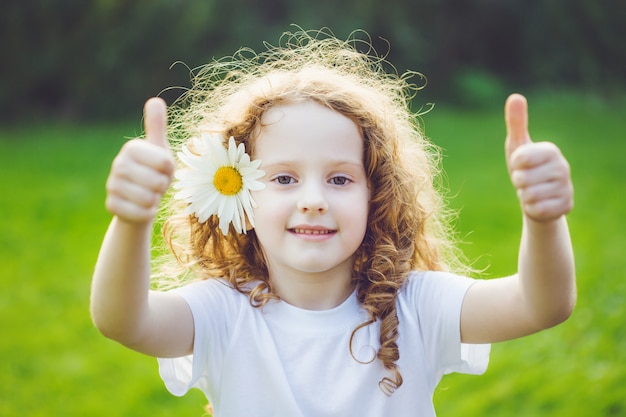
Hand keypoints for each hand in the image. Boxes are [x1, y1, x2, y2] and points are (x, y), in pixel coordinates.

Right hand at [105, 98, 174, 222]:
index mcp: (132, 148)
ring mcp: (112, 185)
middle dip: (163, 187)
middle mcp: (119, 164)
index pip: (166, 163)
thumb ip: (157, 126)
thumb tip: (155, 100)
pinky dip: (147, 213)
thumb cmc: (154, 171)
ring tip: (149, 195)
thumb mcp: (160, 149)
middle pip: (158, 182)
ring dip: (155, 201)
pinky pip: (140, 213)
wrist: (139, 200)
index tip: (162, 169)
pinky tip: (141, 207)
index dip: (170, 170)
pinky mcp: (111, 205)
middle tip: (155, 184)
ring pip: (149, 199)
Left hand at [505, 94, 572, 221]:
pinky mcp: (566, 206)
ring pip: (529, 196)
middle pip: (522, 179)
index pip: (520, 158)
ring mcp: (566, 187)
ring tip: (532, 191)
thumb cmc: (525, 168)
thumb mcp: (517, 146)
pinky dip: (532, 209)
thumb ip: (516, 123)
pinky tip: (538, 203)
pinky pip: (537, 210)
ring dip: (524, 196)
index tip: (521, 165)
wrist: (538, 197)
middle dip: (518, 183)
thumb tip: (515, 96)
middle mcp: (563, 167)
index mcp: (551, 150)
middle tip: (526, 181)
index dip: (515, 165)